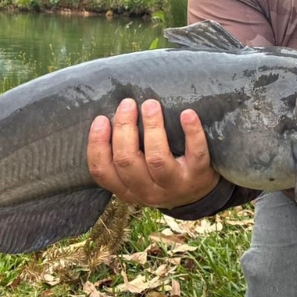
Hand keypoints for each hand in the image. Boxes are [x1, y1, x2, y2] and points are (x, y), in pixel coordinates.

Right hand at [86, 98, 219, 208]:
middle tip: (128, 103)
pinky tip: (187, 113)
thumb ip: (124, 154)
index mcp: (127, 189)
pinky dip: (192, 132)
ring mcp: (174, 185)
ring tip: (150, 104)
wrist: (199, 193)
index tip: (101, 118)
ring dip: (153, 128)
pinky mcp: (199, 175)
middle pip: (127, 161)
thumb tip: (113, 114)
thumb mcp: (138, 175)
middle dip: (124, 128)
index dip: (97, 145)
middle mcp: (147, 191)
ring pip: (157, 159)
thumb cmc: (161, 175)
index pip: (102, 172)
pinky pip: (196, 154)